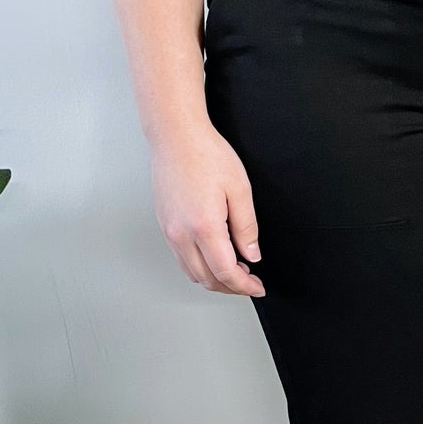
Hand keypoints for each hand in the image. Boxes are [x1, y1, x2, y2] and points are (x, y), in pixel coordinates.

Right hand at [150, 122, 264, 296]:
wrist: (176, 136)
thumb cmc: (206, 154)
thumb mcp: (240, 190)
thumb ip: (247, 228)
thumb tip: (252, 254)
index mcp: (204, 226)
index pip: (226, 272)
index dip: (244, 286)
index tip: (257, 287)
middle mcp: (182, 234)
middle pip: (207, 279)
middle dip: (231, 287)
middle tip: (250, 281)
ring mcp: (170, 231)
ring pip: (192, 272)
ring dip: (214, 279)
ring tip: (235, 271)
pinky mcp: (165, 225)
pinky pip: (181, 258)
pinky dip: (199, 267)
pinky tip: (214, 257)